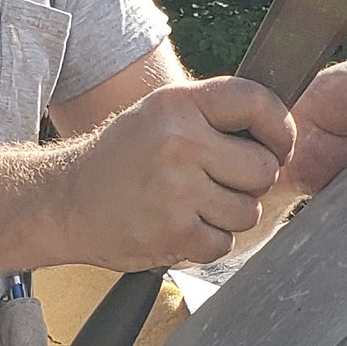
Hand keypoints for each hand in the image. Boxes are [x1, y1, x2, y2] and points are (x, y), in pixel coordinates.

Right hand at [54, 76, 292, 268]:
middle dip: (251, 182)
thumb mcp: (161, 115)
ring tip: (192, 205)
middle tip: (218, 182)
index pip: (257, 102)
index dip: (281, 129)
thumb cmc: (122, 159)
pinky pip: (223, 243)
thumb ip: (214, 115)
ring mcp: (176, 189)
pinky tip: (179, 226)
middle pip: (263, 168)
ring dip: (228, 216)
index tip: (278, 146)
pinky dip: (207, 242)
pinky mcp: (173, 232)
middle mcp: (179, 141)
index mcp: (179, 104)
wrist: (65, 202)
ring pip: (249, 211)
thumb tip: (280, 135)